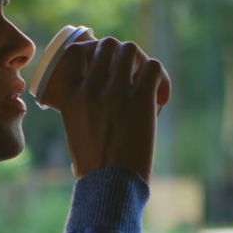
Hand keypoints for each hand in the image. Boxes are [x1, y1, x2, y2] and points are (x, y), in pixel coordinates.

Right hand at [52, 36, 170, 180]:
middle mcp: (91, 88)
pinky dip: (162, 79)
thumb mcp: (75, 133)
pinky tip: (162, 99)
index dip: (95, 49)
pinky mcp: (139, 99)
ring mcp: (114, 92)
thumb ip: (82, 114)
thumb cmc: (93, 170)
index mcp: (70, 95)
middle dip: (124, 55)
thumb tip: (96, 112)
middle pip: (109, 45)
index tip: (107, 63)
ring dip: (142, 63)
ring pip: (131, 50)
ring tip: (148, 86)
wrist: (108, 187)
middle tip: (134, 78)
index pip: (77, 50)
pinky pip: (154, 67)